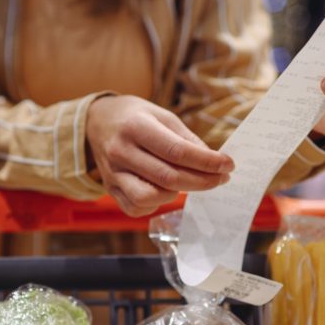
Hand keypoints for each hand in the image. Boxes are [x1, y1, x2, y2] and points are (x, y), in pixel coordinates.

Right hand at [87, 95, 233, 216]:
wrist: (97, 122)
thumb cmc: (135, 117)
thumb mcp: (162, 116)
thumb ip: (187, 140)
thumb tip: (214, 162)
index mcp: (136, 127)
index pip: (177, 151)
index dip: (207, 162)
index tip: (228, 165)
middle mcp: (121, 152)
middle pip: (168, 177)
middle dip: (202, 181)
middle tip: (221, 178)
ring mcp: (113, 174)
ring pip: (150, 197)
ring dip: (176, 194)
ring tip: (186, 181)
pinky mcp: (110, 189)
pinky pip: (136, 208)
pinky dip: (156, 203)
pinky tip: (164, 190)